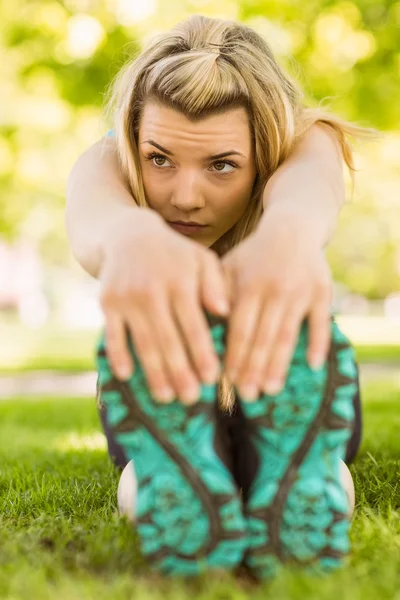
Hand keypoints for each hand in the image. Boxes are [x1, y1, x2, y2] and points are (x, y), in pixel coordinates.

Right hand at [99, 210, 229, 404]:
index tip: (212, 379)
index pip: (194, 325)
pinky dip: (119, 355)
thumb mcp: (201, 259)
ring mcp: (127, 298)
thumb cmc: (174, 254)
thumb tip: (225, 311)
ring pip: (143, 342)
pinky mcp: (107, 302)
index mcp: (180, 282)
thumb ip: (215, 284)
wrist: (128, 235)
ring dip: (153, 373)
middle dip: (180, 372)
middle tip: (191, 398)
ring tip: (165, 398)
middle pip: (168, 339)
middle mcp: (153, 290)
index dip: (202, 353)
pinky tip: (127, 376)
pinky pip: (113, 334)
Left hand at [221, 213, 332, 400]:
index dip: (235, 356)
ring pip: (288, 334)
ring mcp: (301, 291)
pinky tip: (312, 365)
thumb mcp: (229, 265)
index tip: (228, 382)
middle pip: (263, 337)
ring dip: (280, 364)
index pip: (240, 329)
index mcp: (249, 285)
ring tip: (271, 390)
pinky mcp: (322, 292)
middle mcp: (275, 289)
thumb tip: (204, 325)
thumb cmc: (253, 254)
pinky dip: (317, 343)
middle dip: (254, 369)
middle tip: (247, 396)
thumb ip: (216, 292)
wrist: (292, 228)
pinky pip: (320, 322)